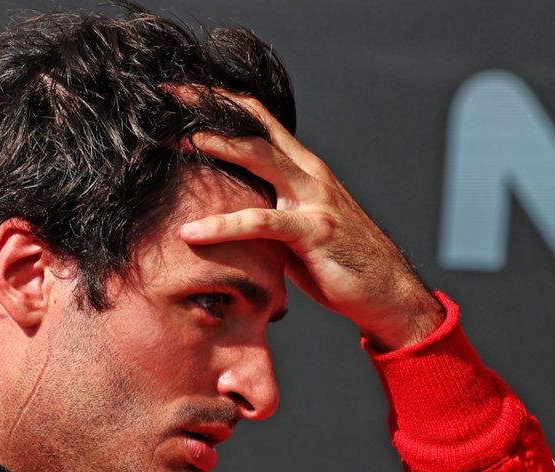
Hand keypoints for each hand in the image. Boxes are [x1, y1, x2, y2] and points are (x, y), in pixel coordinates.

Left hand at [174, 89, 443, 350]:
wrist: (387, 292)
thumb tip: (222, 210)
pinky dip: (222, 225)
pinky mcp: (313, 230)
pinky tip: (191, 232)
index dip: (221, 103)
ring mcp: (313, 198)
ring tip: (172, 143)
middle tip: (167, 97)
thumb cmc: (336, 264)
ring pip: (258, 156)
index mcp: (302, 167)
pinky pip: (261, 222)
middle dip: (209, 108)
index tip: (181, 97)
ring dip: (214, 145)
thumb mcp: (294, 228)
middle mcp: (308, 172)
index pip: (258, 120)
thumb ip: (265, 210)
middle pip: (254, 124)